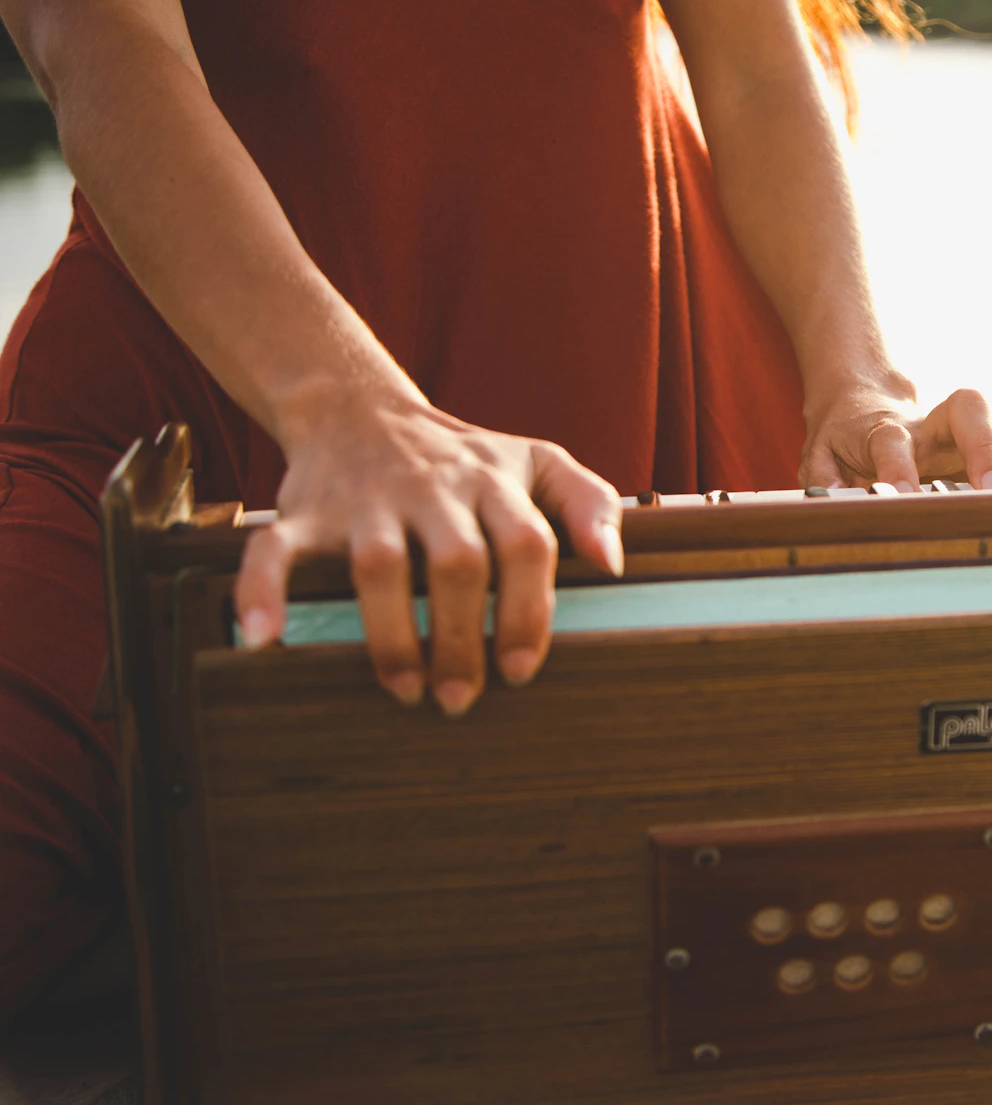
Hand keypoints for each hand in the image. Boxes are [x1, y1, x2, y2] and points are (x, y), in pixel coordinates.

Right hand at [232, 392, 624, 715]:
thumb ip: (590, 502)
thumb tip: (614, 564)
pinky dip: (263, 591)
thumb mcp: (539, 460)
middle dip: (463, 637)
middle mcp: (433, 489)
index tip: (522, 668)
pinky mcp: (304, 513)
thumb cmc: (465, 457)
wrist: (359, 407)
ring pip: (379, 566)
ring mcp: (366, 502)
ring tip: (407, 690)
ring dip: (393, 635)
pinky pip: (275, 551)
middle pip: (457, 564)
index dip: (528, 610)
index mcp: (493, 482)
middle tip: (462, 697)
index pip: (527, 544)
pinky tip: (264, 639)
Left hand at [800, 381, 991, 491]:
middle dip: (984, 447)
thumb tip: (823, 509)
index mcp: (884, 429)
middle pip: (967, 411)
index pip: (891, 442)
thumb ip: (819, 481)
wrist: (862, 404)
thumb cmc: (840, 441)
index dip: (896, 467)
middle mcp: (932, 427)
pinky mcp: (988, 452)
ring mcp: (965, 438)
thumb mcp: (815, 459)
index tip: (900, 497)